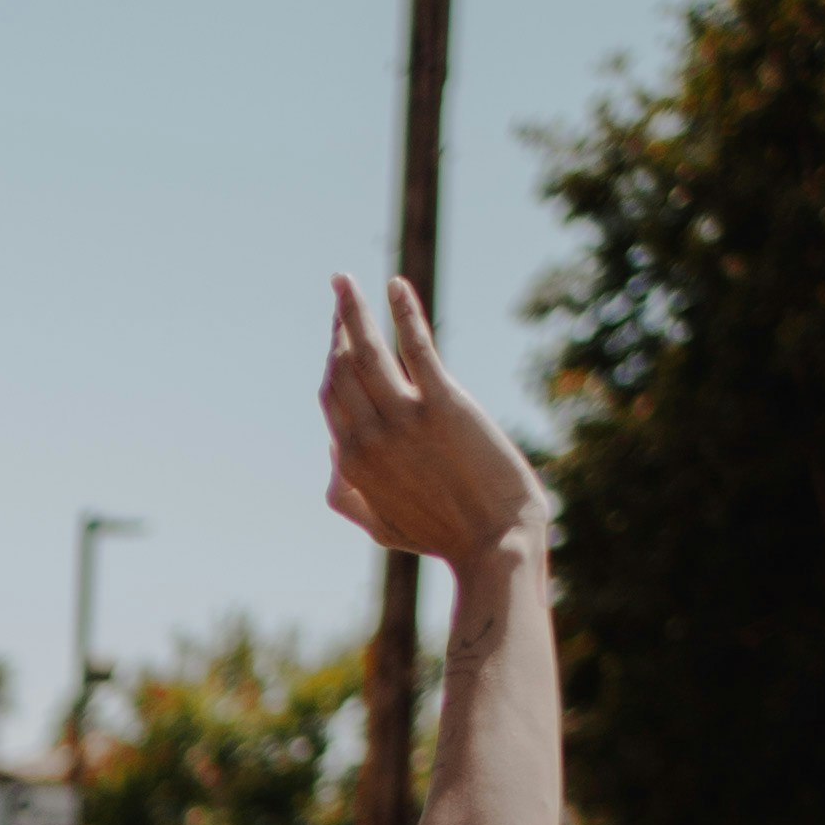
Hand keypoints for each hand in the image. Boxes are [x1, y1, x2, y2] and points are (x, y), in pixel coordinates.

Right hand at [320, 278, 543, 568]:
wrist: (494, 544)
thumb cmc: (444, 537)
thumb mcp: (381, 526)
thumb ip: (348, 496)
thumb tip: (331, 458)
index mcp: (352, 462)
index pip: (331, 396)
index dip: (331, 361)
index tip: (339, 335)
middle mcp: (369, 436)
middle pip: (342, 368)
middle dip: (337, 326)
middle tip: (341, 291)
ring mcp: (404, 418)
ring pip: (366, 352)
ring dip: (351, 310)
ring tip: (344, 280)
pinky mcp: (443, 405)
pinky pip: (415, 348)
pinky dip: (403, 314)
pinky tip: (394, 286)